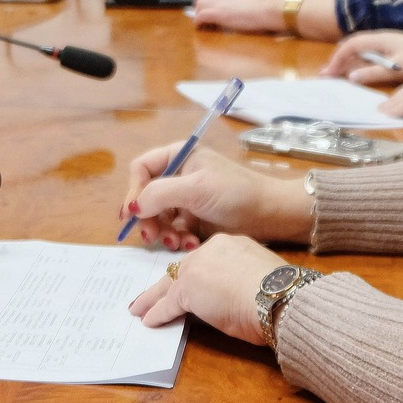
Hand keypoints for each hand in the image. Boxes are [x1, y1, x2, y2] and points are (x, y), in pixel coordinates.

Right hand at [123, 144, 314, 248]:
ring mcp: (186, 200)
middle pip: (146, 197)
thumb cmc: (235, 193)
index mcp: (178, 157)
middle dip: (149, 218)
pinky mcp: (194, 221)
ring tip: (177, 243)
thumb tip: (133, 207)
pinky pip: (174, 231)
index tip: (133, 213)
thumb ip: (160, 193)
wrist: (270, 215)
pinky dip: (178, 240)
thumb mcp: (196, 188)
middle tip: (152, 237)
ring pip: (158, 218)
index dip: (134, 190)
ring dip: (164, 233)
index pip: (142, 169)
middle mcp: (179, 177)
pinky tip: (191, 245)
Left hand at [128, 234, 286, 345]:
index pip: (203, 259)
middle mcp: (210, 250)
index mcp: (230, 245)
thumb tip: (231, 294)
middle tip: (152, 294)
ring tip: (139, 308)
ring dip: (152, 298)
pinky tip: (149, 321)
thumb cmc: (278, 292)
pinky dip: (157, 313)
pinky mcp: (187, 291)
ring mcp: (196, 269)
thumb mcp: (257, 276)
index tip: (189, 283)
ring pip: (169, 284)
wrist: (277, 297)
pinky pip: (167, 304)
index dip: (194, 273)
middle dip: (167, 283)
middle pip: (181, 268)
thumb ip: (239, 278)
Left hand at [191, 0, 293, 33]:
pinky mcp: (219, 13)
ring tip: (201, 23)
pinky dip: (199, 21)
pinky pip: (202, 15)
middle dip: (200, 7)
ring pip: (200, 3)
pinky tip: (200, 27)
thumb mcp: (254, 2)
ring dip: (198, 13)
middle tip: (202, 17)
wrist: (270, 10)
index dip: (211, 3)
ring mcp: (221, 2)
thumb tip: (244, 11)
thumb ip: (246, 4)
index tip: (212, 10)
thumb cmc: (269, 9)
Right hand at [319, 30, 402, 83]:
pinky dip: (359, 64)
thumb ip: (373, 73)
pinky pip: (370, 55)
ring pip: (361, 51)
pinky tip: (357, 73)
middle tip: (326, 74)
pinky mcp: (393, 51)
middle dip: (338, 59)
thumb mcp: (397, 69)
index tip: (329, 73)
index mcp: (380, 39)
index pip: (351, 44)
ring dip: (347, 62)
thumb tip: (350, 77)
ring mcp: (387, 44)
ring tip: (336, 75)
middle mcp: (381, 39)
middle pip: (353, 46)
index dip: (338, 57)